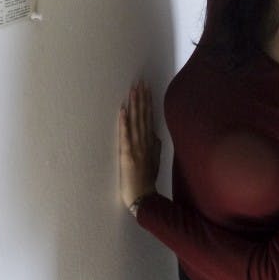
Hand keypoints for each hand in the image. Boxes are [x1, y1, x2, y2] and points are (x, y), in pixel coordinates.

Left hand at [118, 80, 159, 208]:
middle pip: (143, 116)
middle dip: (141, 98)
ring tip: (132, 90)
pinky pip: (125, 136)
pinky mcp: (127, 155)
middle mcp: (144, 142)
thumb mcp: (155, 160)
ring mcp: (136, 148)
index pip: (149, 117)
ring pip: (135, 122)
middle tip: (139, 82)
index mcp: (151, 142)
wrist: (144, 197)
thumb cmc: (148, 180)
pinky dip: (124, 123)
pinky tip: (123, 110)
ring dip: (134, 105)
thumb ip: (155, 146)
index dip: (148, 102)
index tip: (147, 88)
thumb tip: (154, 133)